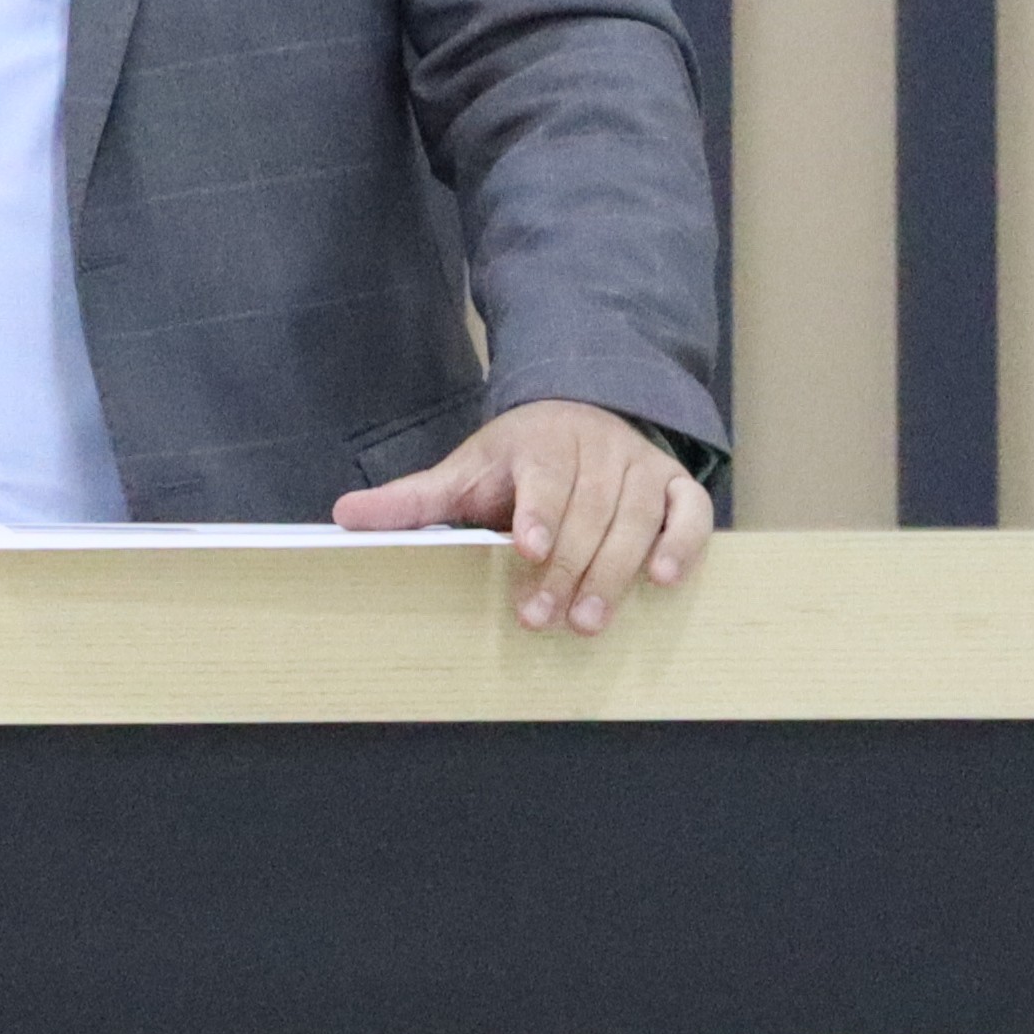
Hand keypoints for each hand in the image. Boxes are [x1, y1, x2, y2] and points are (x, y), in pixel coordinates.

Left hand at [332, 396, 707, 632]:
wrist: (580, 412)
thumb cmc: (515, 460)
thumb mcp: (463, 472)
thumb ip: (412, 500)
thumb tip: (343, 516)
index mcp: (540, 442)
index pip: (541, 475)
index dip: (537, 511)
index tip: (527, 547)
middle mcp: (596, 449)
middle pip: (588, 510)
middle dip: (568, 567)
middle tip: (546, 619)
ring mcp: (640, 465)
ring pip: (635, 518)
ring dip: (615, 571)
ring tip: (589, 621)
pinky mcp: (676, 485)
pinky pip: (690, 512)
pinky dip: (682, 542)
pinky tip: (664, 578)